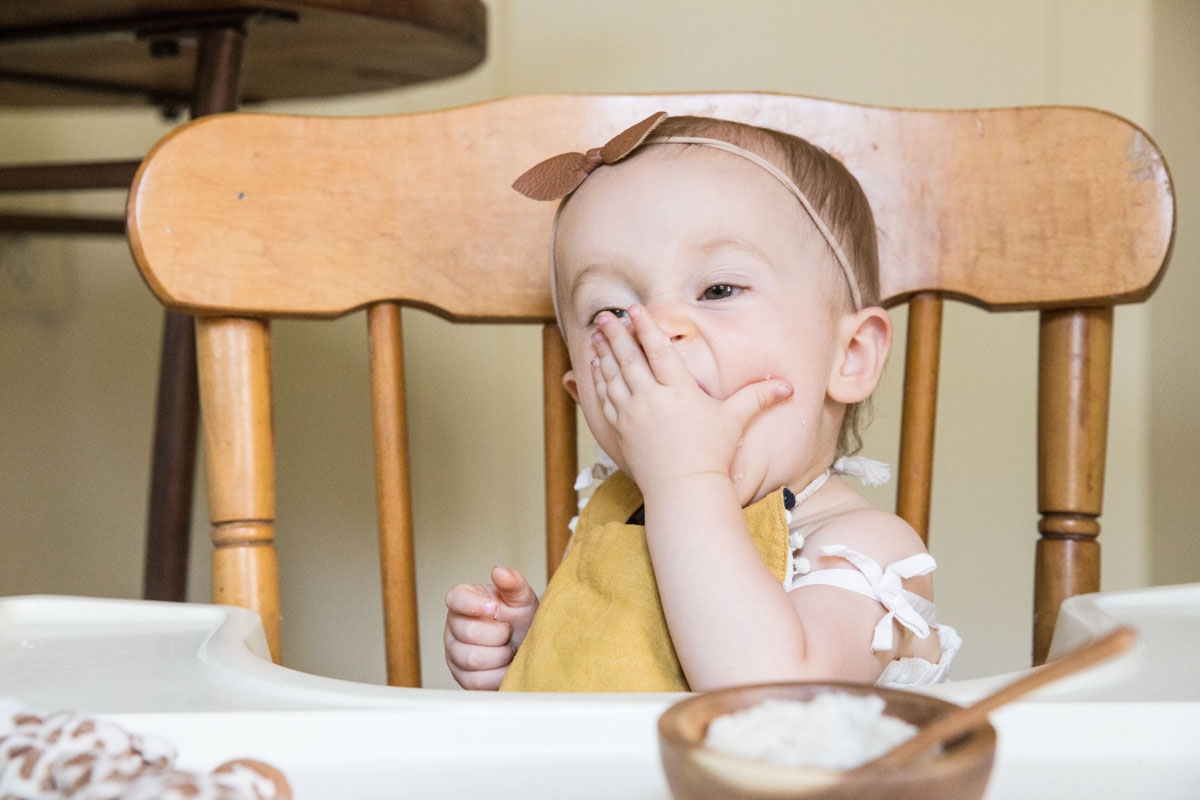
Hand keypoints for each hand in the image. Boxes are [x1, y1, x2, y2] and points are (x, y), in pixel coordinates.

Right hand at [443, 566, 538, 689]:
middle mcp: (453, 627)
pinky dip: (498, 675)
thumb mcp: (522, 598)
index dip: (473, 605)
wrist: (529, 648)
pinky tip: (505, 666)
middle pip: (468, 633)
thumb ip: (512, 583)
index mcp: (463, 601)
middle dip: (499, 635)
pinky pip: (477, 681)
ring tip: (507, 649)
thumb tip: (499, 571)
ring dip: (500, 656)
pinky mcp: (462, 678)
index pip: (455, 599)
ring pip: (472, 659)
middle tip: (509, 633)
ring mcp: (454, 654)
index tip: (492, 607)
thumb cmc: (521, 620)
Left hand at [590, 305, 792, 496]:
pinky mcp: (620, 430)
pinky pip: (605, 398)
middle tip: (605, 315)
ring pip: (613, 376)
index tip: (635, 310)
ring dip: (604, 352)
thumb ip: (757, 398)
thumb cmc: (712, 454)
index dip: (646, 328)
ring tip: (597, 334)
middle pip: (630, 359)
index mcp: (679, 391)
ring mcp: (632, 415)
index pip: (659, 351)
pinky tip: (595, 366)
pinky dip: (598, 380)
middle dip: (617, 334)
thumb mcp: (735, 422)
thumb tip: (788, 386)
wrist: (683, 489)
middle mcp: (651, 399)